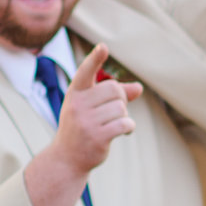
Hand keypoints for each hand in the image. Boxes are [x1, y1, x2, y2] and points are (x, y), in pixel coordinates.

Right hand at [49, 43, 143, 178]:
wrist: (67, 158)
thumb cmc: (81, 127)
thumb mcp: (91, 108)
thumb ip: (113, 96)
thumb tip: (139, 88)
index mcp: (75, 93)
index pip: (85, 72)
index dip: (95, 59)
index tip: (103, 47)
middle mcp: (78, 105)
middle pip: (114, 90)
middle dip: (121, 99)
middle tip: (114, 111)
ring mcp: (86, 122)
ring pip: (121, 108)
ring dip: (124, 116)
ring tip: (116, 124)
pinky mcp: (97, 137)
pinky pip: (125, 123)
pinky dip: (129, 127)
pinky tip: (124, 131)